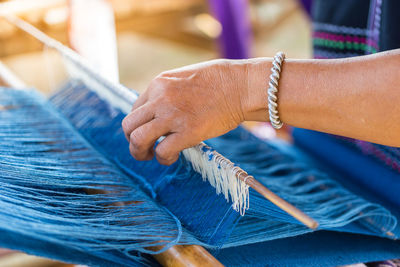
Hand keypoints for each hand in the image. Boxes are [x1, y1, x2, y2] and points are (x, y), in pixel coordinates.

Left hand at [122, 59, 267, 164]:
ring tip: (150, 156)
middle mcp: (160, 98)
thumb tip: (161, 112)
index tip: (150, 132)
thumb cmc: (220, 81)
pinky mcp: (188, 131)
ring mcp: (172, 115)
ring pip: (138, 139)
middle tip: (143, 149)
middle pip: (129, 125)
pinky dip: (163, 158)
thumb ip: (168, 93)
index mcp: (159, 84)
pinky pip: (162, 151)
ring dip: (140, 152)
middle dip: (132, 140)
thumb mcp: (185, 78)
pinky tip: (172, 157)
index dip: (140, 125)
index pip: (135, 109)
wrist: (241, 85)